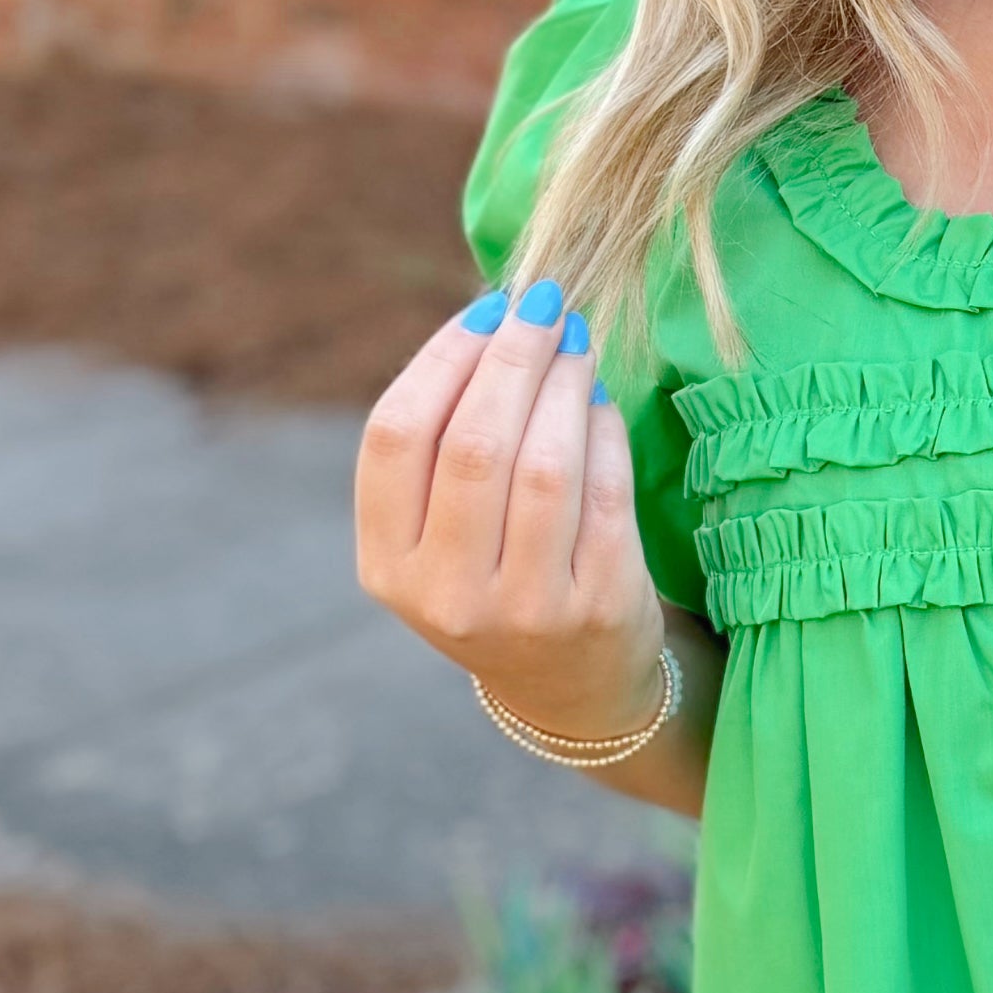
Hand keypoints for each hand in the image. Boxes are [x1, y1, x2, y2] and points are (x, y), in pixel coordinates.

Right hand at [354, 277, 665, 746]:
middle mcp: (446, 595)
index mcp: (388, 567)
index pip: (397, 436)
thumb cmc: (497, 578)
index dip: (443, 360)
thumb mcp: (438, 536)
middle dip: (514, 357)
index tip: (486, 309)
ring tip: (577, 343)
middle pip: (474, 444)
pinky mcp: (598, 609)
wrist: (571, 689)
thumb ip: (444, 444)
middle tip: (546, 303)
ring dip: (565, 386)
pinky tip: (601, 400)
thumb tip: (497, 317)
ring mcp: (525, 609)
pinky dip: (605, 432)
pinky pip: (605, 494)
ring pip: (544, 466)